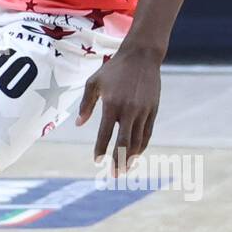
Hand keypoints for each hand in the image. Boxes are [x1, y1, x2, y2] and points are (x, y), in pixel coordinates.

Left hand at [75, 48, 160, 176]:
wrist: (141, 56)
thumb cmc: (113, 69)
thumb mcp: (94, 83)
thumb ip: (86, 104)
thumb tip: (79, 124)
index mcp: (112, 104)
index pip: (105, 134)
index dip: (101, 149)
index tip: (97, 161)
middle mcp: (129, 110)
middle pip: (124, 143)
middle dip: (118, 161)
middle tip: (114, 175)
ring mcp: (143, 111)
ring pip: (138, 141)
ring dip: (131, 157)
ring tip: (124, 169)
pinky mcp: (153, 110)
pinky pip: (147, 133)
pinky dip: (141, 146)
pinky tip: (135, 154)